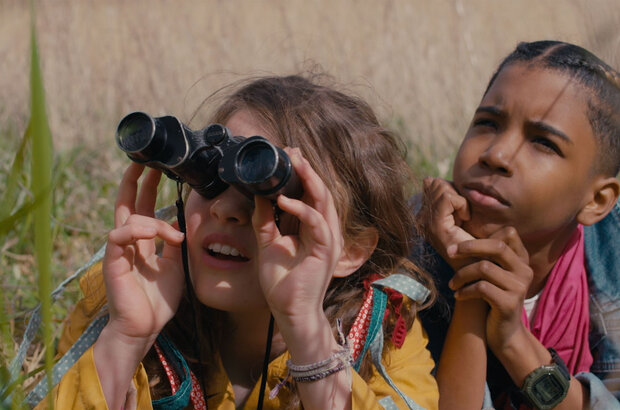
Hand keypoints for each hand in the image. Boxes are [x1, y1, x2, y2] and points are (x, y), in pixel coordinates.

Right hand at [102, 163, 184, 344]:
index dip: (146, 186)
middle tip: (149, 161)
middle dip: (137, 181)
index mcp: (142, 242)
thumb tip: (179, 221)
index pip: (140, 206)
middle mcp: (128, 242)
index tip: (156, 168)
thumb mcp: (174, 265)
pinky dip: (137, 230)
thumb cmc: (157, 300)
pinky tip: (153, 234)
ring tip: (174, 237)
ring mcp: (119, 251)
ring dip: (154, 221)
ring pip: (128, 217)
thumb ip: (173, 243)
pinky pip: (119, 236)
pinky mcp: (113, 262)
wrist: (145, 327)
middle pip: (127, 203)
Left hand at [252, 148, 341, 324]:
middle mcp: (324, 230)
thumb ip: (265, 219)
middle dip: (307, 169)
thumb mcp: (268, 243)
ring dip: (309, 179)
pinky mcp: (325, 250)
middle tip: (292, 151)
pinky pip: (316, 222)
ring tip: (294, 162)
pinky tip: (284, 199)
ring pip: (324, 200)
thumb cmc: (282, 282)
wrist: (289, 311)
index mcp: (313, 227)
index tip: (287, 155)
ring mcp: (328, 239)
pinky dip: (301, 209)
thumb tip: (257, 194)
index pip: (311, 194)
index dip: (302, 173)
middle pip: (320, 191)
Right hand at [419, 177, 473, 268]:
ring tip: (464, 218)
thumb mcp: (460, 212)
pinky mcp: (435, 226)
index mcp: (426, 215)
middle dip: (455, 193)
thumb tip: (428, 179)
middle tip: (462, 215)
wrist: (481, 265)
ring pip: (441, 188)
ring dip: (459, 200)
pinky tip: (466, 219)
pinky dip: (462, 205)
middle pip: (435, 183)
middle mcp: (422, 219)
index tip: (460, 211)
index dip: (451, 190)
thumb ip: (447, 196)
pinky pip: (448, 198)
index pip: (430, 183)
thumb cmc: (477, 240)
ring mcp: (426, 223)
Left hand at [448, 227, 532, 353]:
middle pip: (497, 246)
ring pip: (484, 267)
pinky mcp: (509, 304)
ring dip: (462, 274)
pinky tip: (458, 296)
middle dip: (469, 247)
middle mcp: (524, 271)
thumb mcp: (494, 275)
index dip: (483, 235)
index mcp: (521, 260)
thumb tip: (462, 235)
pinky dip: (465, 290)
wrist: (504, 334)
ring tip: (453, 284)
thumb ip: (488, 256)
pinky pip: (481, 288)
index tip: (461, 244)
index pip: (508, 233)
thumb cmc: (492, 299)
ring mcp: (519, 287)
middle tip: (449, 253)